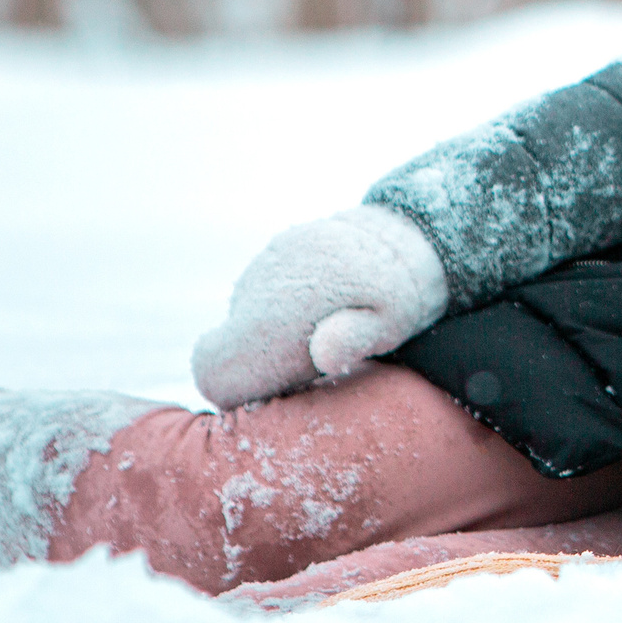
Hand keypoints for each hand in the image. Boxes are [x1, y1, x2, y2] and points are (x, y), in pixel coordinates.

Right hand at [189, 206, 450, 408]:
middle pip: (230, 345)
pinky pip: (261, 295)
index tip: (270, 390)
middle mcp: (261, 283)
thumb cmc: (400, 294)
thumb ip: (352, 340)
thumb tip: (321, 355)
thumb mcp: (390, 325)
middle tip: (313, 360)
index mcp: (283, 304)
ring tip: (321, 329)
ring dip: (271, 334)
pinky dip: (279, 308)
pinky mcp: (272, 252)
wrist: (408, 233)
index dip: (232, 388)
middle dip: (261, 362)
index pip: (213, 367)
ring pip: (245, 319)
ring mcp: (264, 263)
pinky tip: (318, 306)